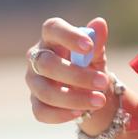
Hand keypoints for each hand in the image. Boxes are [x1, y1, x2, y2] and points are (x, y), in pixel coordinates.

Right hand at [25, 17, 114, 134]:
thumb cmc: (90, 64)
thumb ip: (97, 40)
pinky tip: (80, 113)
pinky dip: (61, 114)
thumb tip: (99, 23)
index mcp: (52, 38)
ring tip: (99, 101)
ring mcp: (34, 81)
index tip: (89, 47)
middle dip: (77, 75)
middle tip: (103, 82)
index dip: (68, 36)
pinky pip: (41, 111)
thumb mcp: (96, 53)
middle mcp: (37, 58)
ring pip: (45, 91)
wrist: (89, 90)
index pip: (52, 28)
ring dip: (73, 98)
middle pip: (47, 64)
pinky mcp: (35, 102)